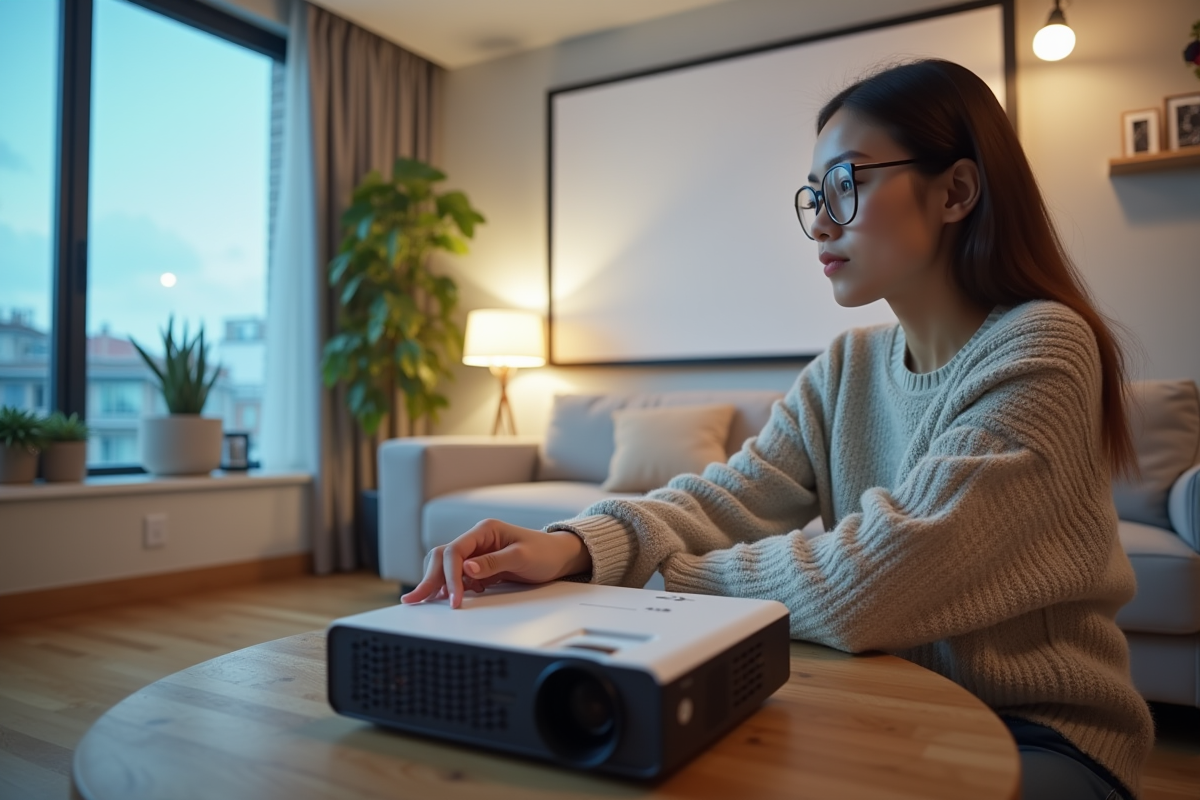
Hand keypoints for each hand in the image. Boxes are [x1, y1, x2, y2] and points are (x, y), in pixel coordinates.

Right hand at [400, 519, 592, 607]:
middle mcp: (477, 539)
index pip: (455, 550)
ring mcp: (477, 553)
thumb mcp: (522, 557)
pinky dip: (449, 586)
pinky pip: (457, 575)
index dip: (450, 575)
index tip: (453, 598)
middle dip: (429, 579)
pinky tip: (446, 597)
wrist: (559, 556)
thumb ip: (494, 562)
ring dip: (435, 582)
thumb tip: (467, 568)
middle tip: (415, 600)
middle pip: (443, 557)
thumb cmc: (545, 553)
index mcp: (485, 530)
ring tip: (421, 599)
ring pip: (445, 565)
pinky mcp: (480, 566)